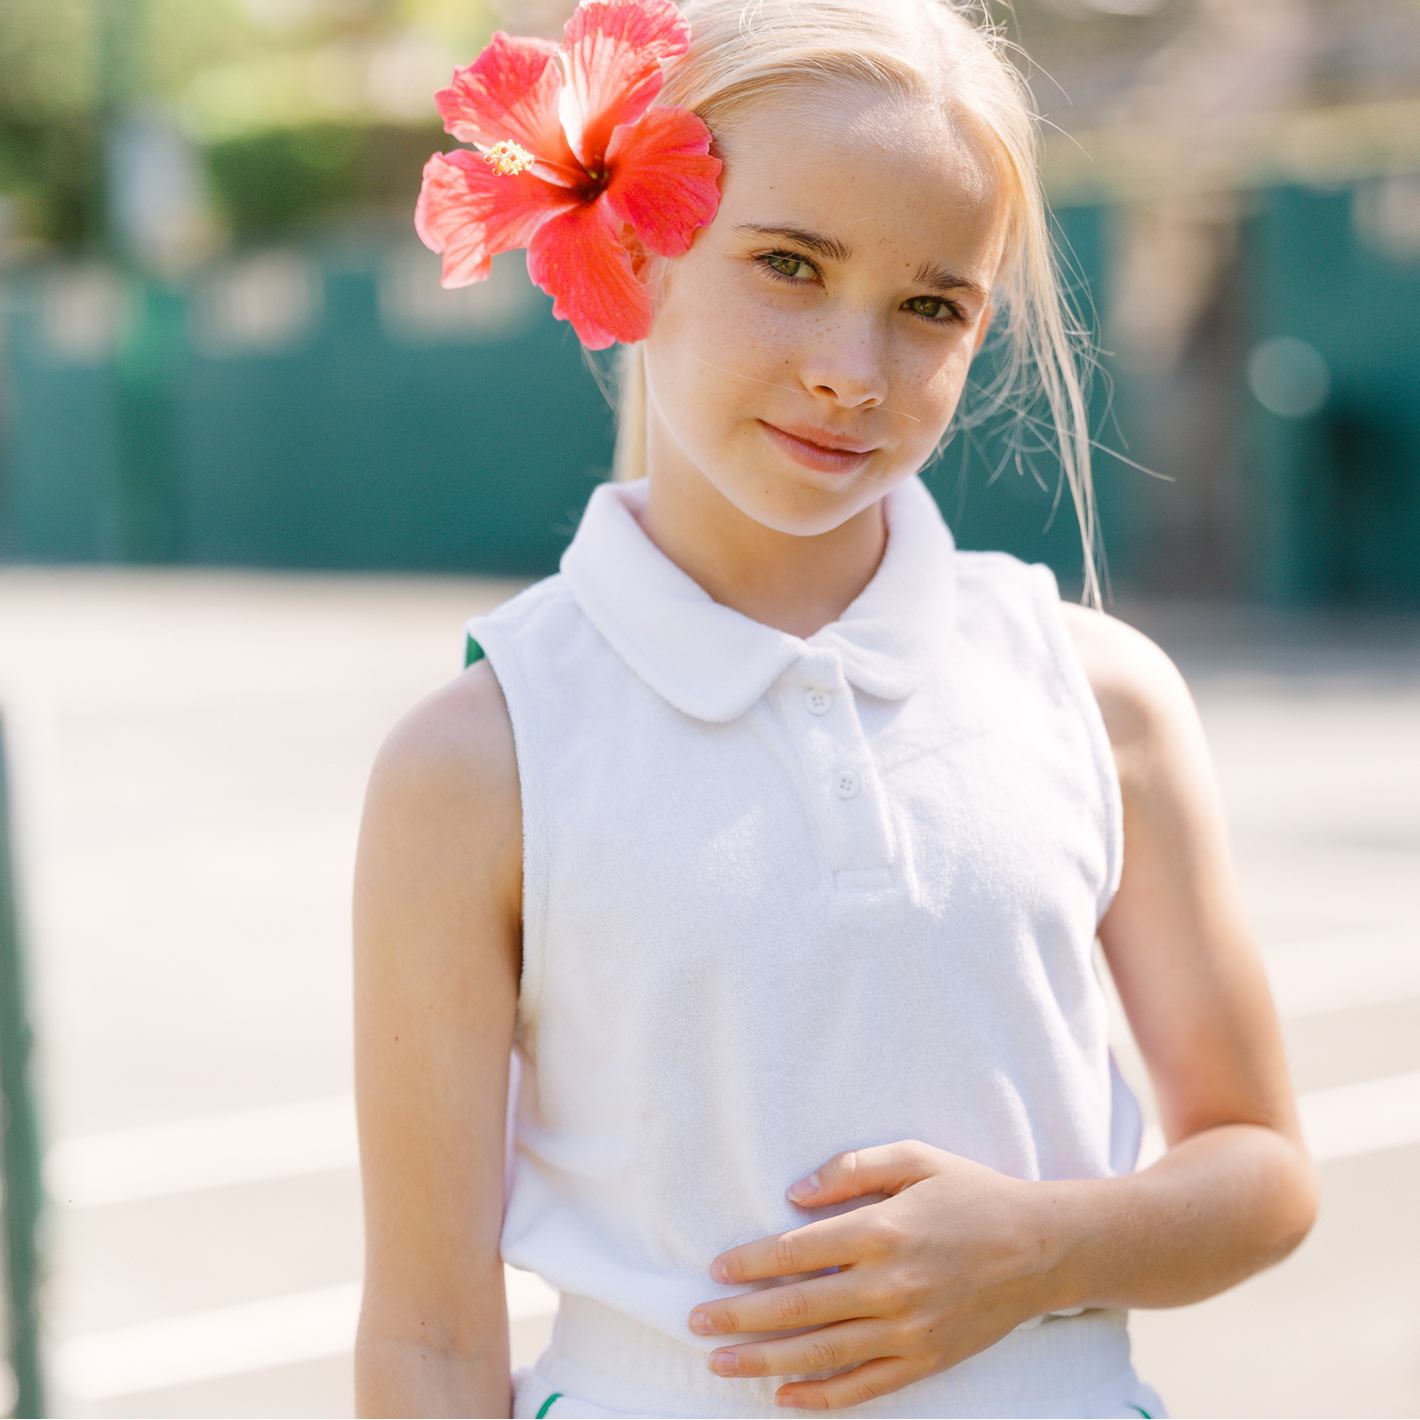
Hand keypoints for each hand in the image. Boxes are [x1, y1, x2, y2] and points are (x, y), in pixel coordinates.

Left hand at [687, 1141, 1067, 1410]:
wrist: (1042, 1248)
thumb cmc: (972, 1193)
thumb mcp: (915, 1157)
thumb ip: (851, 1167)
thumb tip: (794, 1193)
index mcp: (881, 1230)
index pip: (796, 1251)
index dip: (750, 1262)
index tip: (716, 1270)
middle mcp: (889, 1286)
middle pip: (798, 1307)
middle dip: (740, 1317)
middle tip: (696, 1323)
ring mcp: (908, 1330)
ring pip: (822, 1353)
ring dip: (766, 1362)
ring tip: (722, 1364)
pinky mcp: (926, 1360)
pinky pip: (865, 1387)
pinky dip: (822, 1398)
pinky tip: (786, 1399)